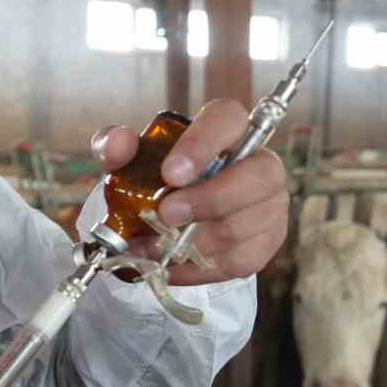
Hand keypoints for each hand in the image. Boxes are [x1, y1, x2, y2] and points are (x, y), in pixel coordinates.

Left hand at [92, 99, 287, 284]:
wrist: (169, 216)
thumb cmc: (156, 177)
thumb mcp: (129, 158)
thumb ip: (116, 146)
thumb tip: (118, 143)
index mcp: (226, 128)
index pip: (228, 119)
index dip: (202, 145)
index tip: (171, 174)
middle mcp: (260, 163)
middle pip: (259, 177)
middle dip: (210, 199)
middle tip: (166, 214)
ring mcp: (270, 205)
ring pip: (246, 224)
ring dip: (197, 240)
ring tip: (157, 245)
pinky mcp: (266, 243)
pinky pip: (240, 261)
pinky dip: (199, 267)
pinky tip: (171, 263)